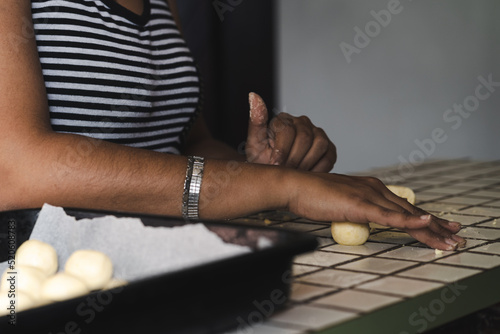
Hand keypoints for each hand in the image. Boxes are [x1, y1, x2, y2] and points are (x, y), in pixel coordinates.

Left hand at [246, 92, 336, 171]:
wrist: (276, 177)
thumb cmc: (264, 160)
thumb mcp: (254, 144)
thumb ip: (255, 121)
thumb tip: (253, 96)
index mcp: (283, 119)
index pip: (288, 130)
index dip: (281, 150)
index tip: (275, 164)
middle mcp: (302, 123)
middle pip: (305, 138)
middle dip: (294, 159)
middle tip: (286, 172)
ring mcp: (318, 134)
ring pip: (320, 144)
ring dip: (306, 163)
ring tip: (295, 174)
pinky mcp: (329, 148)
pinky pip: (329, 157)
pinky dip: (318, 169)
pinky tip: (306, 175)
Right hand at [286, 171, 465, 249]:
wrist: (294, 186)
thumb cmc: (311, 196)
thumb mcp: (340, 204)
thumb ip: (355, 210)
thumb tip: (361, 221)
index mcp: (370, 188)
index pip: (402, 206)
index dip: (423, 218)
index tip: (439, 227)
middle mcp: (374, 188)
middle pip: (411, 210)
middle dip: (436, 226)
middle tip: (456, 236)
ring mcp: (368, 195)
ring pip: (406, 214)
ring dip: (431, 229)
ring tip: (450, 240)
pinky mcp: (359, 204)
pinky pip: (389, 215)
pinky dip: (409, 220)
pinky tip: (426, 222)